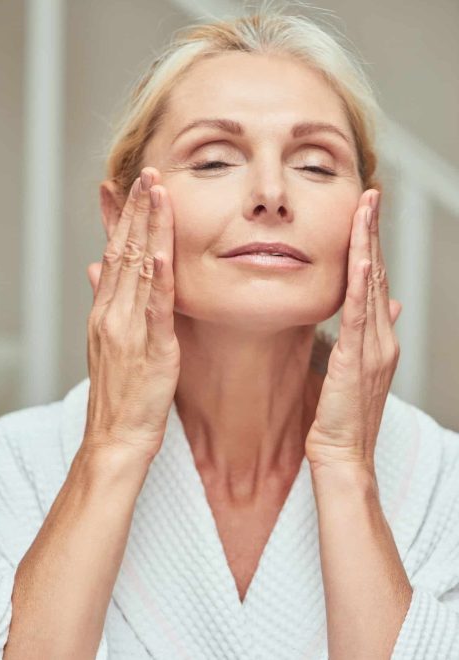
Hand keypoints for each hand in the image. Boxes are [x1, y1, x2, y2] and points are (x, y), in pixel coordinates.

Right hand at [82, 166, 179, 463]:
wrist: (115, 436)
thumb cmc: (119, 393)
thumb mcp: (108, 342)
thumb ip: (106, 303)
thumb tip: (98, 271)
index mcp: (106, 311)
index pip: (114, 253)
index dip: (124, 218)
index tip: (135, 188)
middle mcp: (113, 313)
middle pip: (124, 251)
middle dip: (137, 210)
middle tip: (149, 173)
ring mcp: (130, 328)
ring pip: (138, 269)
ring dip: (148, 228)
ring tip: (157, 192)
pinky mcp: (151, 348)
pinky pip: (155, 308)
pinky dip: (158, 277)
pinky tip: (161, 250)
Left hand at [305, 189, 401, 474]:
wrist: (343, 456)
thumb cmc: (343, 417)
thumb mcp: (359, 370)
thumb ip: (371, 335)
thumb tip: (387, 305)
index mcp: (379, 339)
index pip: (374, 283)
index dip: (371, 246)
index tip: (365, 214)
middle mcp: (383, 338)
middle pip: (377, 275)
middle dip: (372, 232)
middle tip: (370, 195)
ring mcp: (374, 347)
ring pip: (371, 285)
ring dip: (369, 243)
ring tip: (367, 208)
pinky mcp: (358, 359)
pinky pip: (360, 313)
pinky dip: (361, 282)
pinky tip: (362, 255)